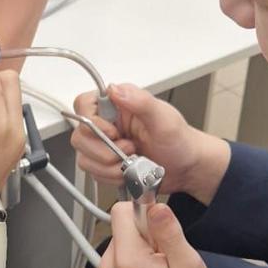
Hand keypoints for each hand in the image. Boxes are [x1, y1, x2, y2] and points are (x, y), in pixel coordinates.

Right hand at [71, 84, 228, 202]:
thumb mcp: (164, 118)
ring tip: (132, 163)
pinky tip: (129, 172)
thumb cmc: (180, 141)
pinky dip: (111, 177)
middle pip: (80, 135)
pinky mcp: (105, 165)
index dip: (92, 122)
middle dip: (104, 150)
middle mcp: (106, 123)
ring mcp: (104, 145)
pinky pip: (93, 173)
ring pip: (84, 157)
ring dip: (109, 166)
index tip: (113, 132)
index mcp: (117, 105)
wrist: (187, 168)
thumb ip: (140, 101)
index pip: (83, 105)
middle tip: (129, 150)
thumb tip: (114, 90)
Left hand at [99, 202, 212, 267]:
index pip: (121, 210)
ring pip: (121, 239)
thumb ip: (169, 232)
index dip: (143, 212)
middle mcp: (108, 265)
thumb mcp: (188, 265)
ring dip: (140, 245)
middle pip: (121, 225)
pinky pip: (118, 255)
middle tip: (164, 255)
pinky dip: (134, 258)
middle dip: (144, 232)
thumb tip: (155, 206)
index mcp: (126, 259)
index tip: (161, 230)